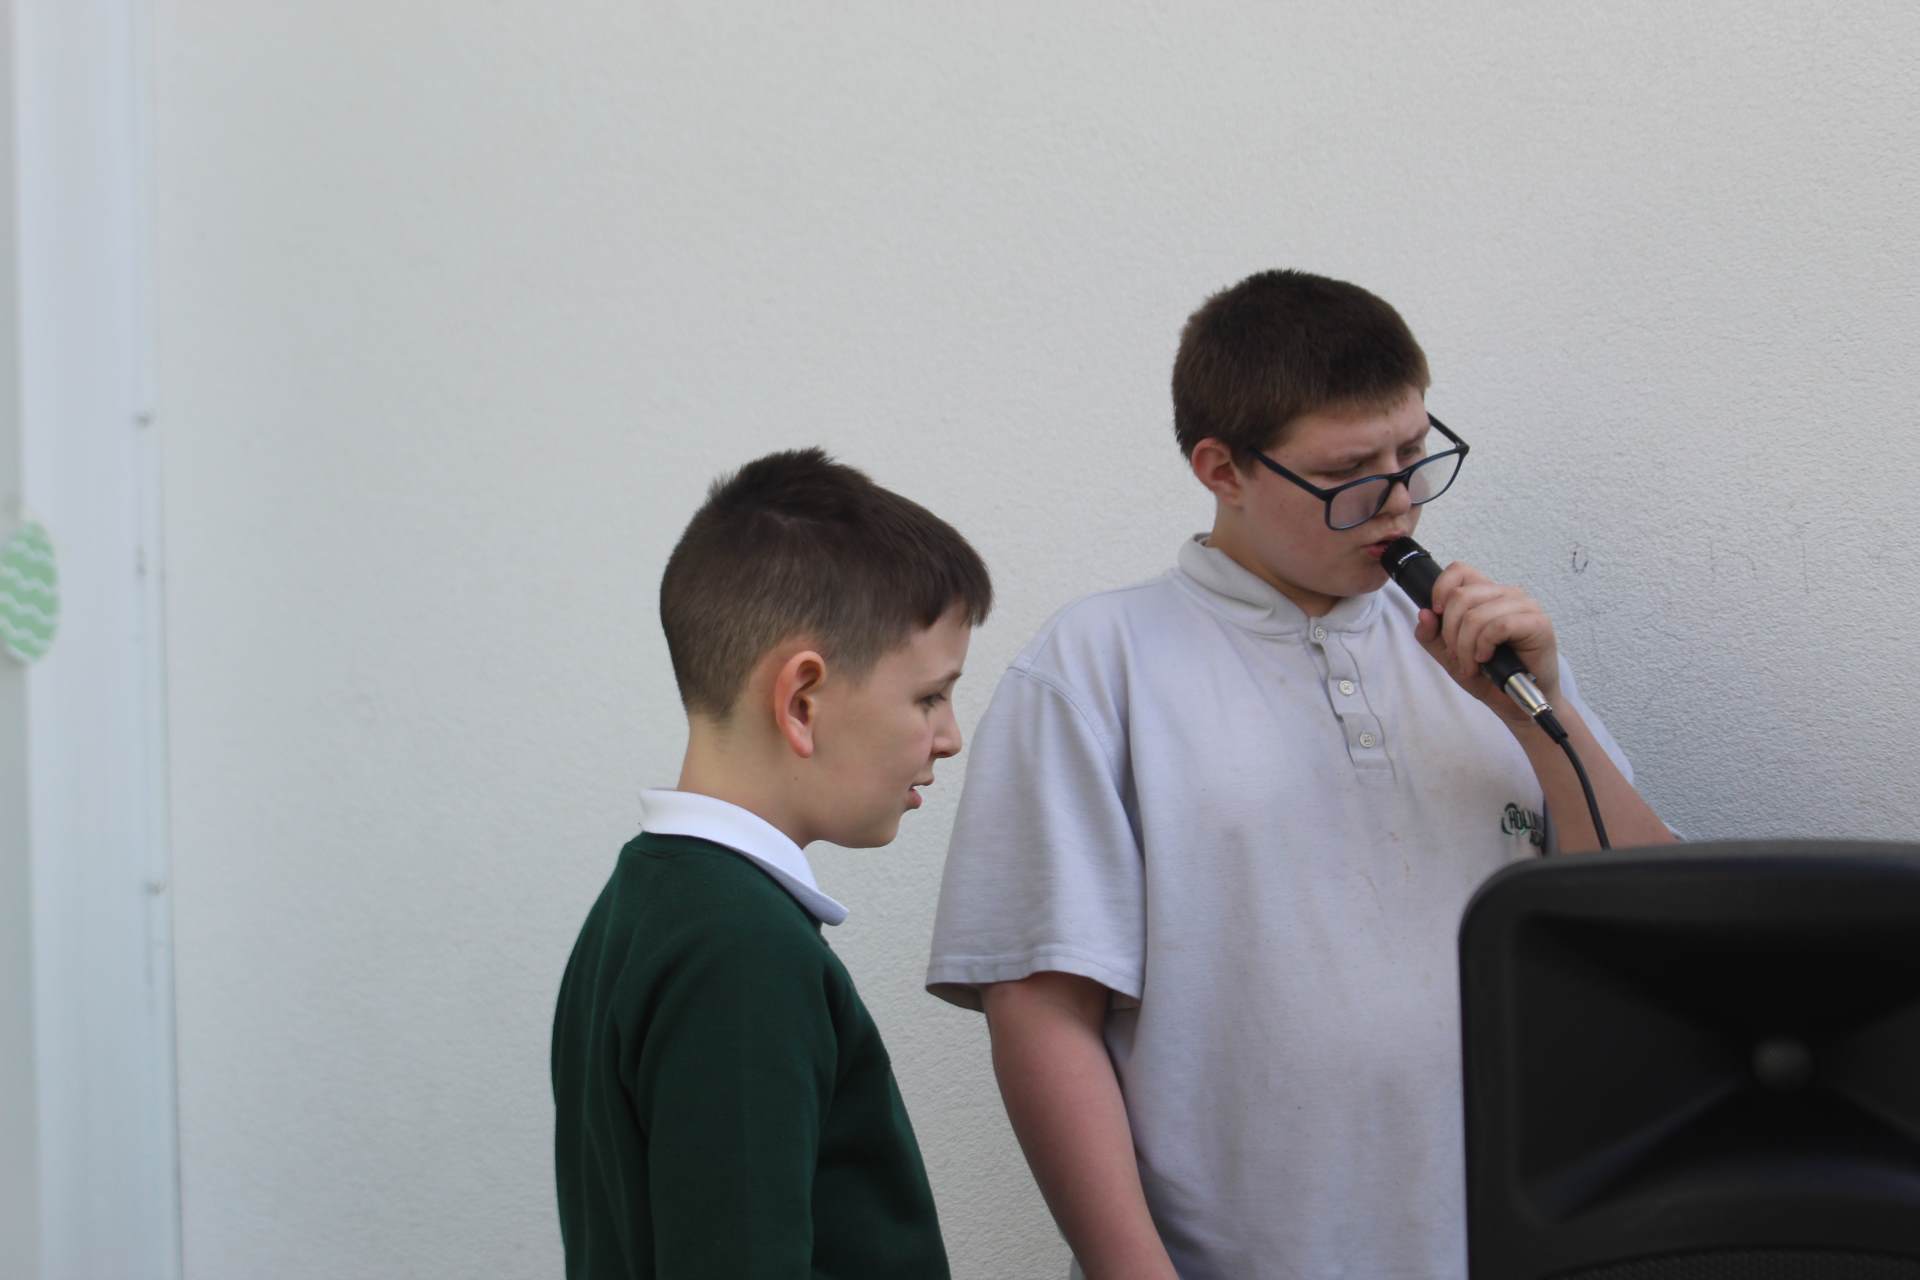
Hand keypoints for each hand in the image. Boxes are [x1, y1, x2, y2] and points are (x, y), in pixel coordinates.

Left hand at [1411, 561, 1560, 724]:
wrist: (1515, 702)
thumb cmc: (1488, 674)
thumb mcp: (1448, 655)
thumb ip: (1431, 635)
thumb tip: (1424, 614)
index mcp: (1486, 593)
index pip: (1459, 570)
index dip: (1440, 590)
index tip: (1437, 615)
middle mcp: (1506, 593)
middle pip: (1461, 596)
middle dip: (1450, 632)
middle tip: (1457, 656)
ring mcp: (1524, 606)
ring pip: (1477, 615)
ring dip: (1466, 646)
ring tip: (1472, 664)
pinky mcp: (1538, 623)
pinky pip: (1499, 626)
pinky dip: (1484, 646)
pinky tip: (1487, 659)